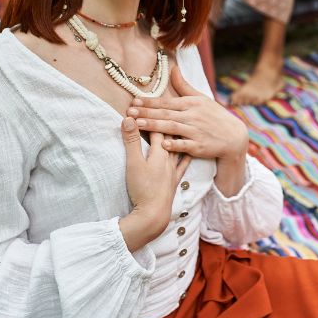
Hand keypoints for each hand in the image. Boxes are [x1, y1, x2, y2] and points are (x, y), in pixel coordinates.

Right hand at [118, 118, 190, 250]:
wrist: (154, 214)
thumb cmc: (142, 189)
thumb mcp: (133, 163)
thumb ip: (131, 141)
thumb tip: (129, 119)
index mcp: (160, 151)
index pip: (156, 126)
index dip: (149, 113)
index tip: (144, 103)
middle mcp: (170, 157)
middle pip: (169, 133)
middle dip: (162, 119)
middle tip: (160, 108)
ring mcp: (174, 169)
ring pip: (178, 145)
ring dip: (176, 133)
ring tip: (179, 123)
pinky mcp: (175, 180)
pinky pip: (184, 162)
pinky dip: (185, 152)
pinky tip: (188, 150)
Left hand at [128, 67, 248, 160]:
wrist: (234, 137)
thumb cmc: (214, 116)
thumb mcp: (201, 98)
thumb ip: (183, 86)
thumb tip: (172, 67)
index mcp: (191, 104)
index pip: (166, 102)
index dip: (150, 102)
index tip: (134, 100)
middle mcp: (193, 116)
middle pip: (166, 114)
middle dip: (147, 112)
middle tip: (129, 112)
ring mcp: (196, 132)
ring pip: (172, 128)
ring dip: (155, 126)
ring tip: (138, 125)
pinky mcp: (200, 147)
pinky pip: (185, 145)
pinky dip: (175, 145)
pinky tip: (162, 145)